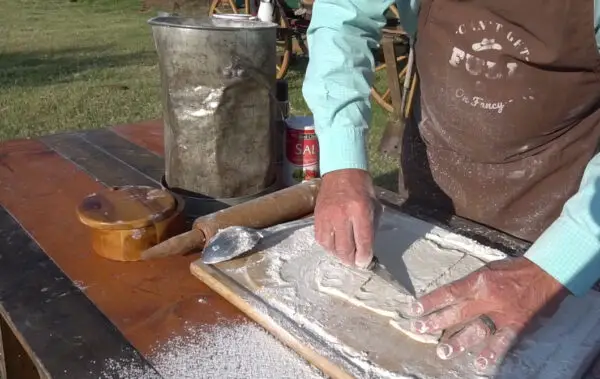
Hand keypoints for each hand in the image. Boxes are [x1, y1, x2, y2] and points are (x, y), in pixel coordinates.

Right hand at [314, 169, 380, 267]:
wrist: (342, 171)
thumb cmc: (362, 188)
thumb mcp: (373, 206)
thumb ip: (370, 228)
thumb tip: (366, 249)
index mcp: (360, 210)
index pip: (363, 242)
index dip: (365, 257)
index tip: (365, 262)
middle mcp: (342, 215)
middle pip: (345, 248)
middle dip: (352, 260)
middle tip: (355, 262)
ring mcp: (327, 217)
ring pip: (331, 247)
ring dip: (339, 255)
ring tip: (345, 255)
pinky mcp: (317, 217)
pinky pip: (321, 239)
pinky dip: (328, 247)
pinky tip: (334, 246)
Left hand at [405, 257, 567, 373]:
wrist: (546, 273)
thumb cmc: (514, 269)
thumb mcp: (487, 269)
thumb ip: (470, 284)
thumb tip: (449, 296)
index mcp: (479, 281)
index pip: (449, 292)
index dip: (430, 301)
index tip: (413, 308)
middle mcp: (489, 298)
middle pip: (458, 312)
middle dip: (436, 322)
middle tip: (419, 329)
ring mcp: (503, 314)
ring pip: (477, 330)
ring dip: (459, 342)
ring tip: (442, 352)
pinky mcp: (518, 326)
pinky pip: (503, 342)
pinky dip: (491, 354)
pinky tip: (479, 363)